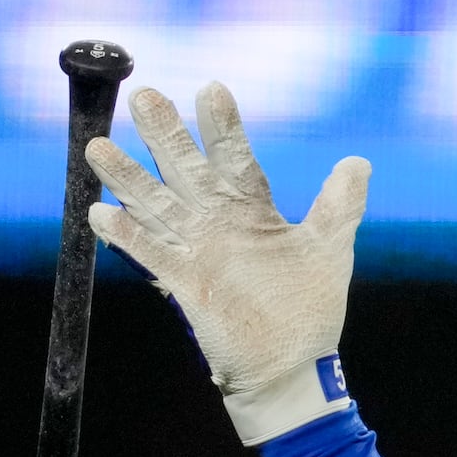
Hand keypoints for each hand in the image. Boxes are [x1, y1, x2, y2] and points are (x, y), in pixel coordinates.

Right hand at [85, 82, 369, 444]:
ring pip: (157, 206)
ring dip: (128, 178)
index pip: (233, 157)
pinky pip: (151, 256)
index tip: (211, 88)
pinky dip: (128, 237)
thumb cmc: (309, 310)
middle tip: (145, 95)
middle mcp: (219, 223)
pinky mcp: (186, 284)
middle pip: (186, 171)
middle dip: (165, 135)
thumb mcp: (329, 251)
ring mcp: (199, 252)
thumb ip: (339, 206)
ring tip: (98, 146)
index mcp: (252, 210)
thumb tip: (358, 163)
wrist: (293, 368)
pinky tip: (101, 214)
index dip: (221, 126)